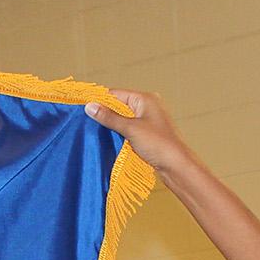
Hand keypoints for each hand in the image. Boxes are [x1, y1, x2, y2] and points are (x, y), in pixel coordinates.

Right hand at [82, 89, 196, 182]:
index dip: (99, 100)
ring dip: (111, 124)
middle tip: (86, 121)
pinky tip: (108, 138)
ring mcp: (147, 119)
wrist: (176, 165)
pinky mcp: (147, 132)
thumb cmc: (157, 144)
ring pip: (122, 118)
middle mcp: (147, 105)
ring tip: (94, 130)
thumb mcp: (130, 129)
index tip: (82, 107)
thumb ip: (109, 117)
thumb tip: (90, 106)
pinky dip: (118, 132)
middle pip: (118, 105)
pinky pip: (128, 127)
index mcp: (145, 99)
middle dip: (104, 113)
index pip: (116, 94)